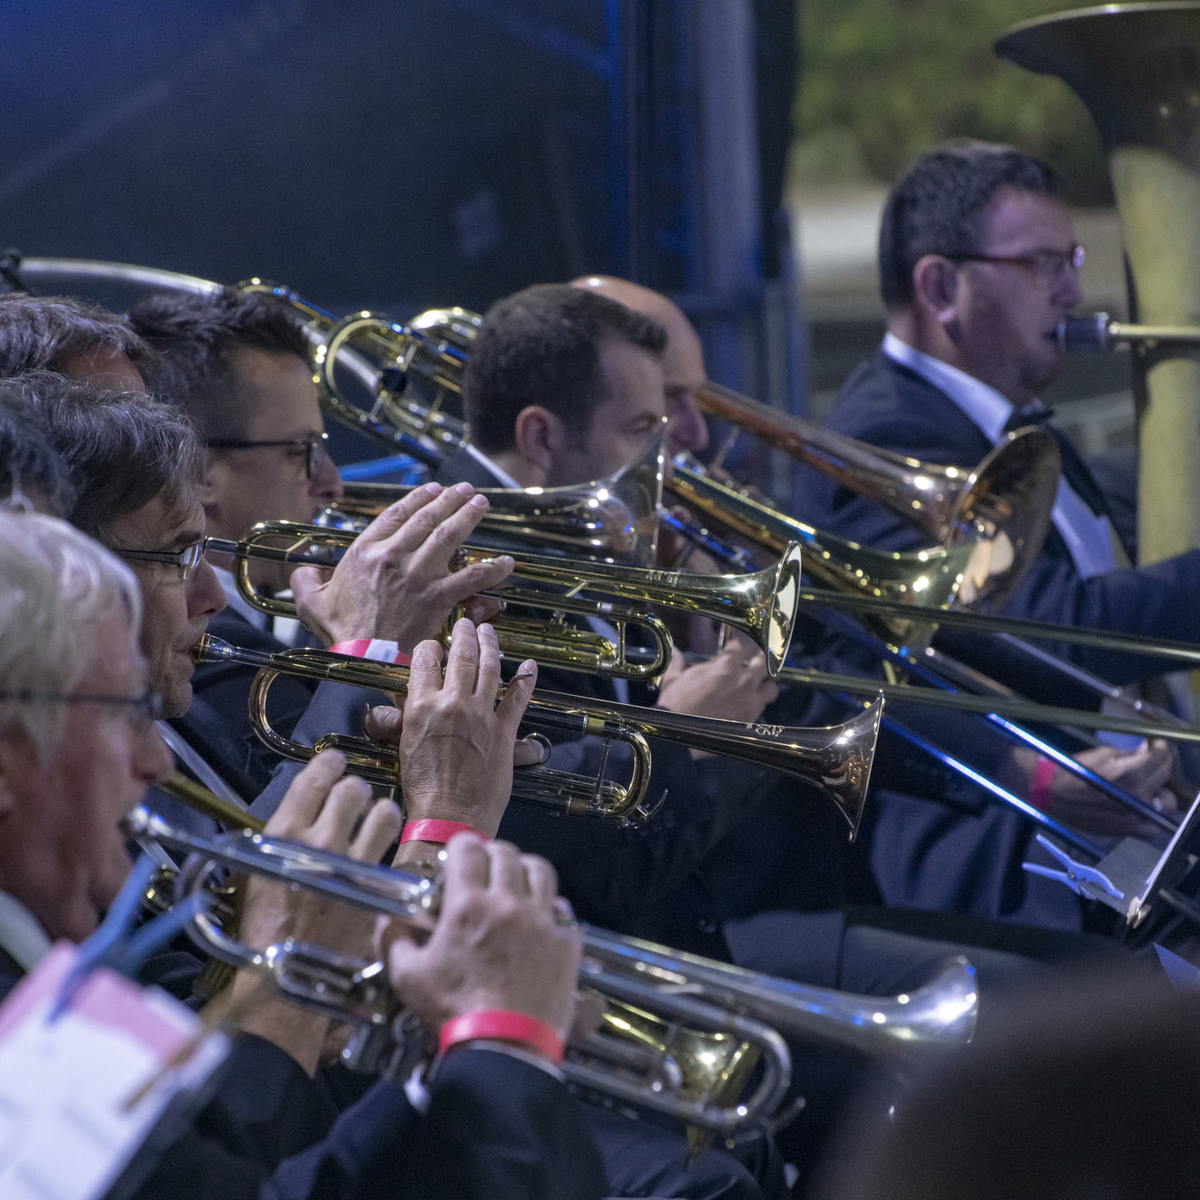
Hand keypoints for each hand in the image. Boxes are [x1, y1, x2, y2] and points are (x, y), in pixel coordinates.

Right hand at [229, 749, 402, 1071]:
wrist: (284, 982)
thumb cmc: (259, 935)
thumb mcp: (253, 877)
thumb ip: (277, 841)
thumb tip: (293, 816)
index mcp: (283, 833)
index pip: (313, 779)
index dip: (328, 764)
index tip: (335, 761)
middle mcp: (321, 839)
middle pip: (352, 789)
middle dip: (356, 788)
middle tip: (356, 795)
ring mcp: (354, 862)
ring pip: (383, 812)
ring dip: (381, 811)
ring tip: (378, 817)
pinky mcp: (378, 885)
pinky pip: (395, 847)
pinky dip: (393, 843)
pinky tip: (387, 848)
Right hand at [291, 481, 514, 651]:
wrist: (361, 657)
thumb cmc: (339, 632)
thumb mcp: (311, 603)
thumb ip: (306, 582)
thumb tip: (303, 572)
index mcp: (365, 553)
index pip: (396, 515)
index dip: (418, 499)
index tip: (433, 489)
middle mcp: (394, 557)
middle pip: (427, 519)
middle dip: (449, 500)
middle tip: (467, 490)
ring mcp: (418, 575)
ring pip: (449, 538)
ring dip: (468, 518)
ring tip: (482, 504)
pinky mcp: (437, 597)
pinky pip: (471, 579)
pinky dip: (491, 571)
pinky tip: (506, 562)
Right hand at [376, 836, 581, 1056]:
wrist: (504, 1048)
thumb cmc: (454, 1014)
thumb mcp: (408, 979)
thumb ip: (393, 942)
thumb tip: (386, 921)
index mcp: (468, 906)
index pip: (467, 847)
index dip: (460, 847)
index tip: (456, 858)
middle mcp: (508, 903)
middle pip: (505, 853)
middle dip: (491, 855)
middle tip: (483, 871)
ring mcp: (542, 921)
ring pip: (541, 870)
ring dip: (525, 870)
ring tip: (516, 884)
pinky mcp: (566, 943)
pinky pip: (564, 909)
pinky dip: (552, 907)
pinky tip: (541, 920)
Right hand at [390, 619, 538, 837]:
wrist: (449, 817)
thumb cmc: (423, 789)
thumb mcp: (403, 745)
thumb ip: (405, 718)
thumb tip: (399, 704)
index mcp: (420, 706)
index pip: (424, 660)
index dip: (430, 647)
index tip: (434, 645)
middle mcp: (452, 704)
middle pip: (460, 656)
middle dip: (464, 634)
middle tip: (467, 624)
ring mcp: (481, 716)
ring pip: (490, 668)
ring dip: (491, 646)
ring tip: (490, 633)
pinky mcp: (504, 732)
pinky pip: (518, 698)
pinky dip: (526, 679)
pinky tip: (529, 665)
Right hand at [656, 635, 777, 733]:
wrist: (679, 735)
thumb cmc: (675, 703)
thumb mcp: (673, 679)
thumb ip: (678, 663)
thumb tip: (674, 651)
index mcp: (726, 665)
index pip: (738, 647)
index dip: (733, 648)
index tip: (729, 651)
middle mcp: (744, 680)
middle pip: (762, 663)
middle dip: (757, 661)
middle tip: (749, 664)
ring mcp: (751, 700)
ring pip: (771, 687)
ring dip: (765, 684)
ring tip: (758, 685)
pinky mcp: (751, 719)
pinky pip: (763, 707)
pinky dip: (758, 704)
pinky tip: (749, 704)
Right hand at [1040, 739, 1176, 839]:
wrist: (1050, 791)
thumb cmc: (1074, 768)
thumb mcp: (1103, 754)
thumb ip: (1130, 755)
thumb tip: (1147, 752)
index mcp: (1130, 773)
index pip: (1160, 758)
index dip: (1161, 749)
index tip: (1158, 745)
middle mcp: (1137, 796)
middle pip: (1165, 778)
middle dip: (1161, 766)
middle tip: (1152, 763)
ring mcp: (1134, 816)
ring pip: (1166, 804)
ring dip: (1159, 792)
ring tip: (1148, 786)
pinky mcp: (1127, 830)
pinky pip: (1151, 828)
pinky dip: (1150, 817)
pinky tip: (1140, 808)